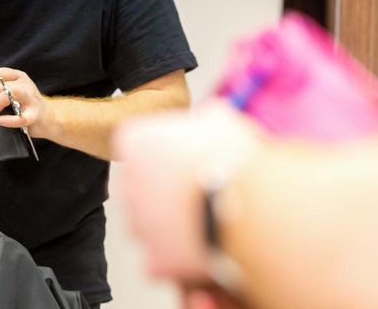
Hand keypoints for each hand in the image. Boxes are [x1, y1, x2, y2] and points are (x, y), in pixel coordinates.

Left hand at [0, 67, 52, 137]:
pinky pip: (21, 117)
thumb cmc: (26, 105)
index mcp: (18, 77)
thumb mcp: (10, 92)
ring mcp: (31, 98)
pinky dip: (9, 120)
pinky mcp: (35, 114)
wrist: (48, 118)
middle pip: (2, 85)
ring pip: (13, 92)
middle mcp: (25, 84)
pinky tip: (0, 121)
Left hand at [112, 100, 263, 298]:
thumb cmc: (235, 158)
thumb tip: (209, 117)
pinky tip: (205, 245)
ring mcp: (139, 224)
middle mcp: (127, 184)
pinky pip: (163, 257)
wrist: (250, 208)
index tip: (187, 156)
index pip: (136, 145)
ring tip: (210, 217)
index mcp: (135, 143)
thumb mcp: (222, 121)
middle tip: (203, 187)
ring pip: (150, 223)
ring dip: (172, 222)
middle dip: (166, 189)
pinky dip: (180, 255)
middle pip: (141, 186)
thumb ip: (204, 119)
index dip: (164, 151)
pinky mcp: (155, 259)